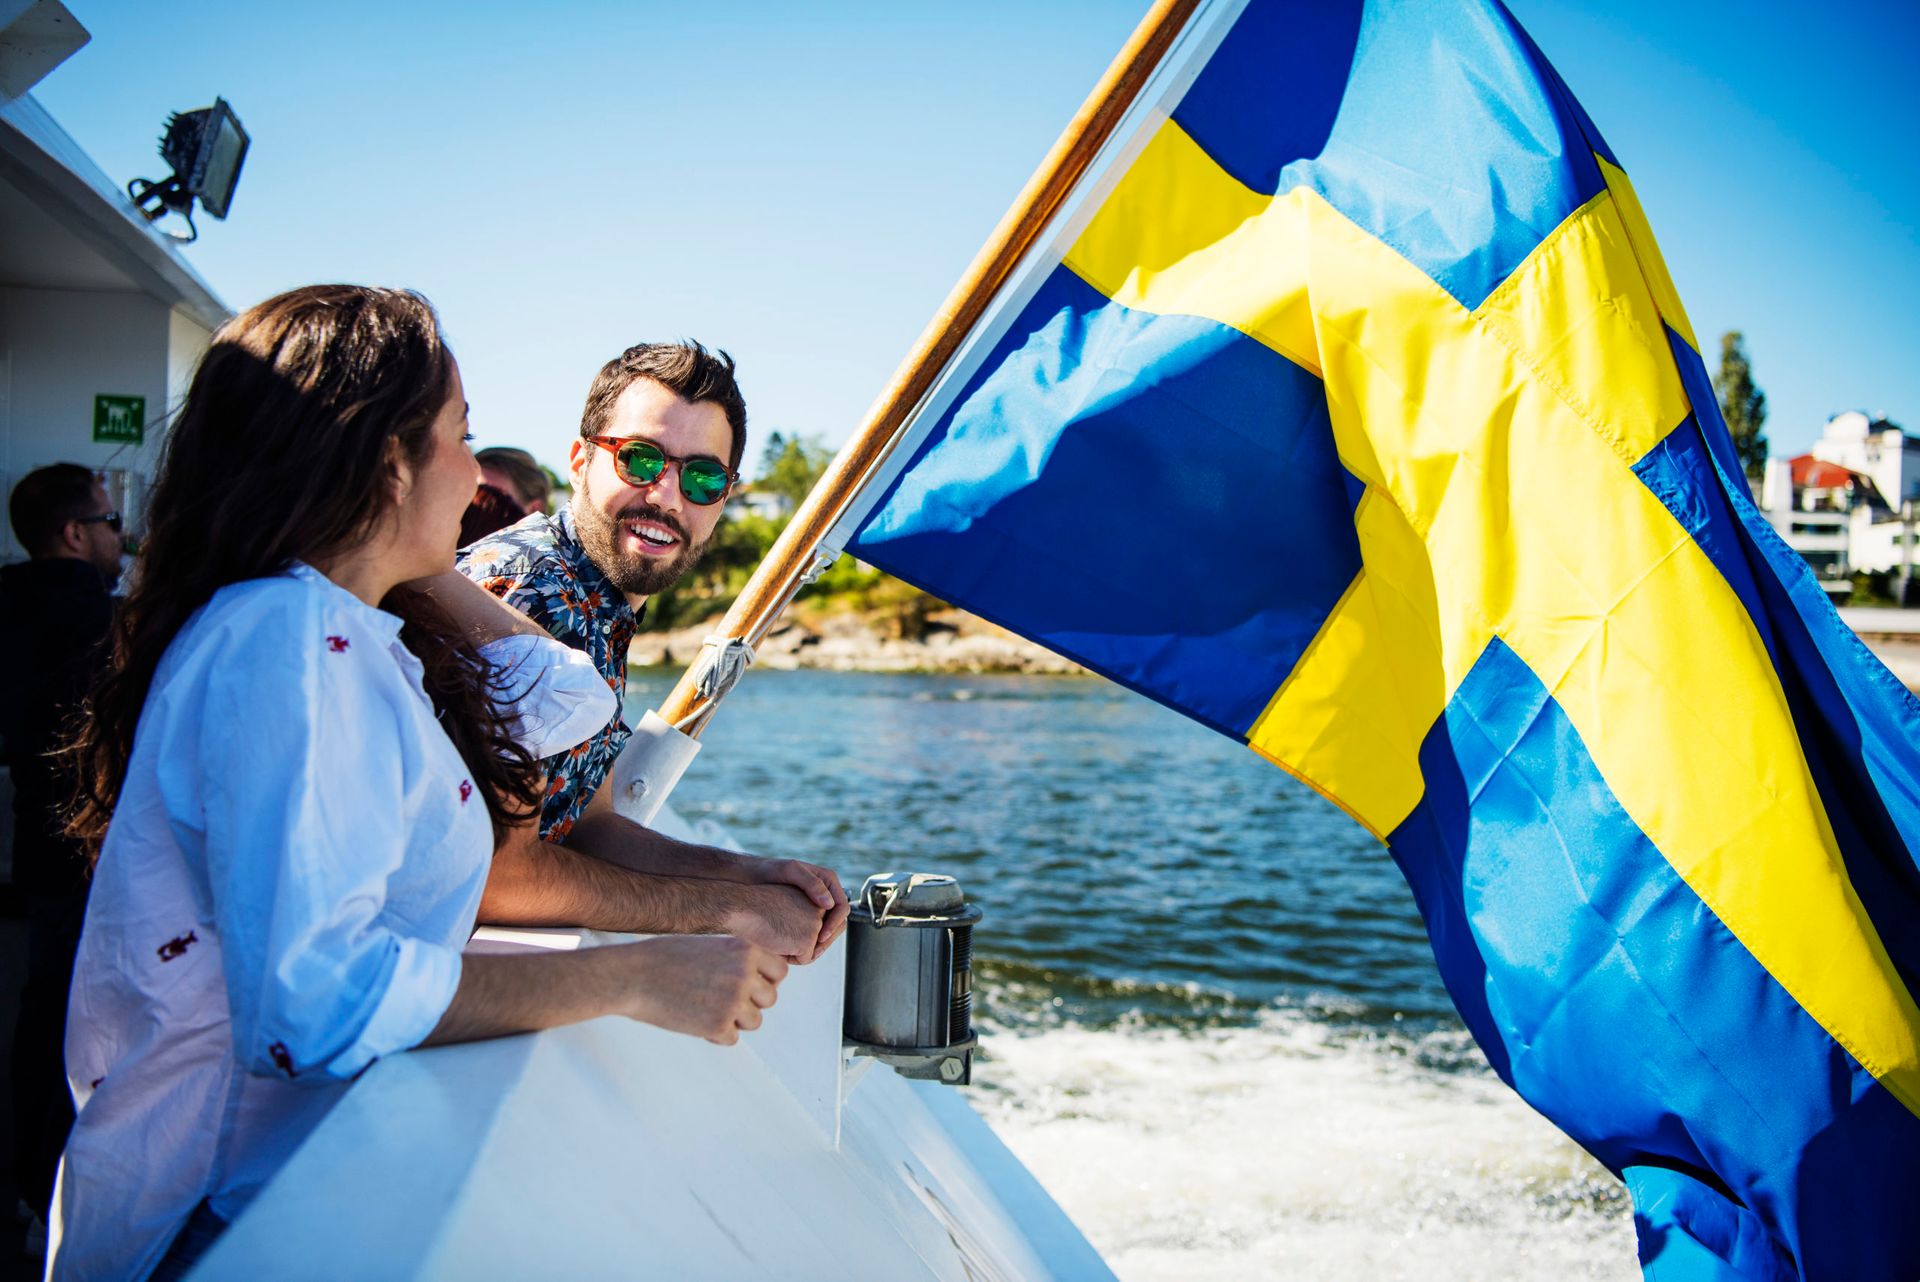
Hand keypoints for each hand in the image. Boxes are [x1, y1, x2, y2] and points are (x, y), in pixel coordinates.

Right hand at [612, 936, 787, 1044]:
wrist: (631, 977)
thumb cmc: (667, 958)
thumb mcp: (710, 946)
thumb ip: (739, 960)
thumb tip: (767, 982)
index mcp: (745, 949)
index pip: (779, 972)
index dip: (763, 979)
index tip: (744, 983)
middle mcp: (745, 973)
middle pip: (770, 998)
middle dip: (750, 1002)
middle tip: (720, 998)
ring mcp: (733, 1001)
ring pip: (754, 1021)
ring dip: (735, 1020)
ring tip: (705, 1008)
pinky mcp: (718, 1026)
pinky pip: (732, 1038)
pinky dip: (716, 1035)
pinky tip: (693, 1021)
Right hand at [722, 882, 826, 962]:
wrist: (743, 909)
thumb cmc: (758, 909)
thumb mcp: (788, 907)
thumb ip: (804, 918)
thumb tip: (817, 944)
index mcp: (815, 896)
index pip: (812, 926)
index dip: (792, 929)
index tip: (777, 918)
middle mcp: (821, 909)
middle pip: (813, 939)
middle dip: (794, 941)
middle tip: (775, 926)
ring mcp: (817, 924)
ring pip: (809, 949)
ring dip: (791, 949)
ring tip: (775, 932)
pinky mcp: (809, 939)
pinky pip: (803, 960)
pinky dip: (788, 957)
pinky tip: (776, 941)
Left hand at [739, 857, 848, 962]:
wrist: (751, 878)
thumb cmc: (769, 870)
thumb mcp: (790, 871)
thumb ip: (811, 884)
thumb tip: (829, 904)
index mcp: (828, 881)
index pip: (842, 908)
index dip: (834, 925)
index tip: (820, 937)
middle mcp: (826, 893)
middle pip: (838, 922)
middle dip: (828, 939)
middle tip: (814, 953)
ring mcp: (816, 905)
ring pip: (827, 929)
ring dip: (819, 944)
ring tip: (805, 955)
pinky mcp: (806, 915)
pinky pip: (814, 931)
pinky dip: (809, 942)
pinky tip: (796, 949)